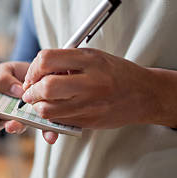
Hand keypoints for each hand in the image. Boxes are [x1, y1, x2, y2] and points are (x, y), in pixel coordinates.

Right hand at [0, 61, 59, 143]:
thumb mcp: (5, 70)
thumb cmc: (16, 73)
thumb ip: (3, 79)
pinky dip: (46, 133)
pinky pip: (42, 129)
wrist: (38, 71)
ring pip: (15, 129)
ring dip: (13, 128)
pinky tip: (50, 136)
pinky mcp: (39, 120)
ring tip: (11, 124)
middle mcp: (4, 117)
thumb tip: (16, 91)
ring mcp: (21, 120)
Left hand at [21, 48, 176, 132]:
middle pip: (46, 87)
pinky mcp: (90, 120)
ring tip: (40, 101)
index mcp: (90, 59)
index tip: (33, 74)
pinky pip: (59, 120)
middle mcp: (91, 81)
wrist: (145, 94)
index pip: (47, 59)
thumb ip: (67, 61)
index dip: (33, 68)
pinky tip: (54, 108)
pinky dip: (50, 115)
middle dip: (31, 90)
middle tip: (30, 91)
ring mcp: (91, 103)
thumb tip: (36, 70)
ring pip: (48, 109)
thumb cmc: (116, 72)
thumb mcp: (94, 57)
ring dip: (38, 106)